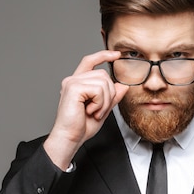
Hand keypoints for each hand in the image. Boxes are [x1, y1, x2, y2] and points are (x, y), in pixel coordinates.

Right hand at [44, 50, 128, 169]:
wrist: (70, 138)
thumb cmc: (81, 127)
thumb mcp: (102, 110)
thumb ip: (111, 97)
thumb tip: (123, 86)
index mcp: (78, 83)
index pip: (90, 62)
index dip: (103, 55)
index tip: (116, 55)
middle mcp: (73, 80)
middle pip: (103, 75)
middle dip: (109, 94)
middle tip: (100, 110)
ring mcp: (72, 83)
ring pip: (103, 82)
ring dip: (105, 101)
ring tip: (95, 112)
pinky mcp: (73, 88)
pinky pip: (98, 89)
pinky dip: (100, 103)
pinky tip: (91, 111)